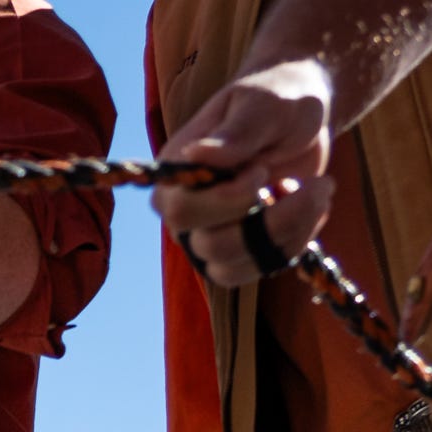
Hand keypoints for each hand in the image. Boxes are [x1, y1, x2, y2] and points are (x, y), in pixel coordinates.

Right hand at [155, 63, 336, 287]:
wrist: (299, 114)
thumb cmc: (278, 100)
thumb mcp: (264, 106)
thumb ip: (235, 133)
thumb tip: (195, 154)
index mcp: (176, 175)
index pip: (182, 210)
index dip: (227, 200)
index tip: (264, 170)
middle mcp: (185, 211)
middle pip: (208, 246)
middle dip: (270, 221)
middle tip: (311, 183)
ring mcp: (209, 234)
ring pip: (233, 267)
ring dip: (288, 233)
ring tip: (317, 191)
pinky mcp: (240, 249)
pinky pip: (259, 268)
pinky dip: (295, 242)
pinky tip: (312, 206)